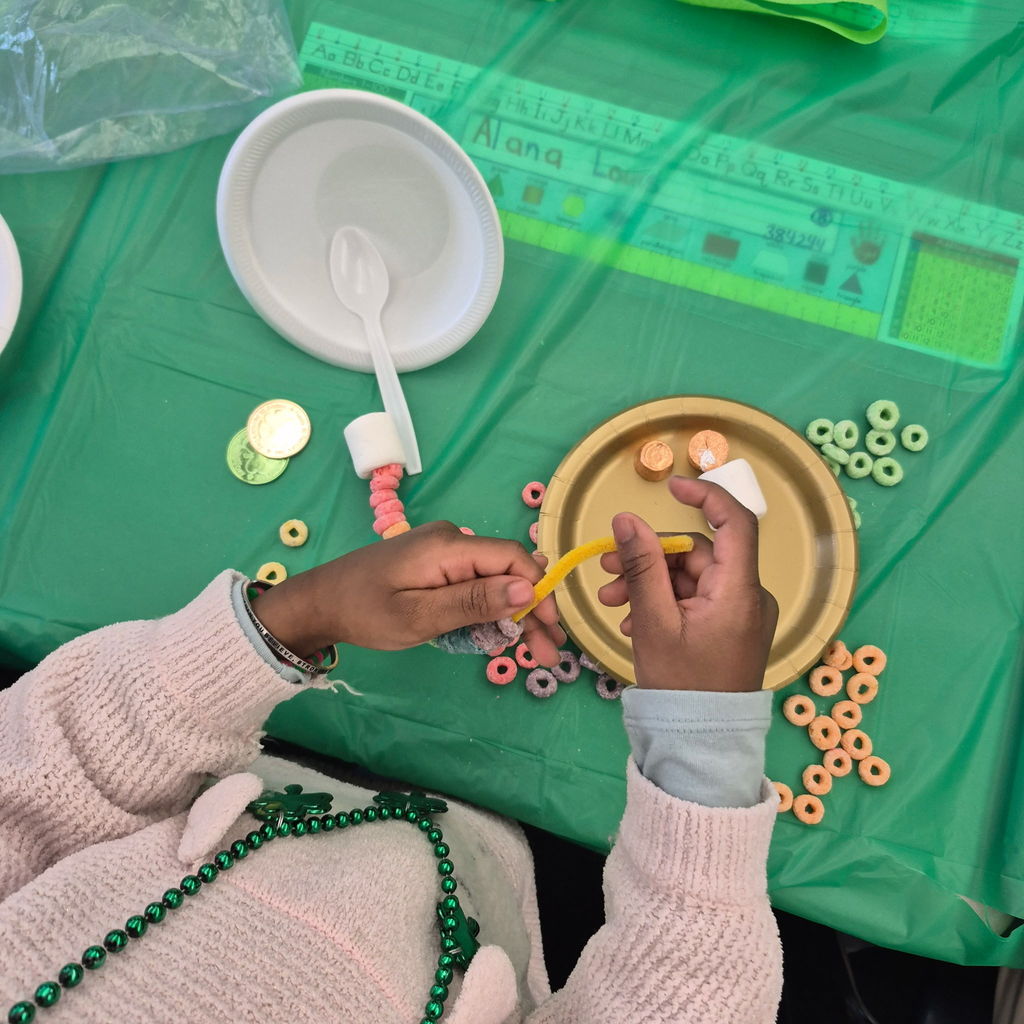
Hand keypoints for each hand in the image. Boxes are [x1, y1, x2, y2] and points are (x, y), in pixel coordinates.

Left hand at [251, 521, 563, 665]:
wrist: (319, 603)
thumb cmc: (365, 611)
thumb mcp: (420, 615)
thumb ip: (473, 601)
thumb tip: (527, 588)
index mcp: (449, 546)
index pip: (512, 558)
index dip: (537, 590)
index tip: (549, 627)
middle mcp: (452, 540)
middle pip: (507, 571)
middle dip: (531, 610)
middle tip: (549, 652)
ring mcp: (443, 552)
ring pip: (494, 580)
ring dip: (514, 614)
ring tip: (535, 652)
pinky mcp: (436, 566)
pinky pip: (474, 583)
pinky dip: (489, 609)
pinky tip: (501, 635)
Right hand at [597, 477, 777, 691]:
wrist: (701, 744)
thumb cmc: (680, 684)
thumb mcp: (652, 622)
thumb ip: (640, 566)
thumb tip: (626, 519)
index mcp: (739, 591)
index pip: (735, 522)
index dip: (704, 496)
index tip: (669, 487)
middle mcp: (749, 597)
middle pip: (698, 553)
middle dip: (649, 558)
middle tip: (606, 575)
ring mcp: (741, 614)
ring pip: (691, 577)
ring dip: (649, 583)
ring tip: (611, 604)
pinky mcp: (731, 629)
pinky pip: (696, 599)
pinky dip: (665, 602)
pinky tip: (632, 620)